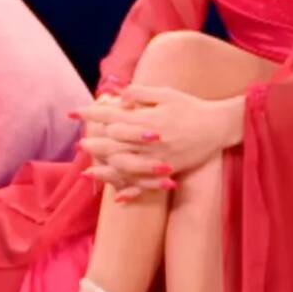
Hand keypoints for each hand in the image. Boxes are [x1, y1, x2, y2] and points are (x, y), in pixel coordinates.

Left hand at [78, 85, 241, 189]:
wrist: (219, 126)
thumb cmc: (192, 107)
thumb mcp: (167, 94)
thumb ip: (142, 93)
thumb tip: (119, 97)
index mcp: (150, 119)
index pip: (113, 117)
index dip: (91, 114)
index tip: (74, 112)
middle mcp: (152, 140)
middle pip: (114, 144)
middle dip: (94, 143)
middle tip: (79, 145)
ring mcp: (160, 157)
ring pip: (126, 166)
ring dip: (106, 168)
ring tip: (89, 170)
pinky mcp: (169, 169)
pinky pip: (147, 183)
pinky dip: (131, 192)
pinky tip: (117, 198)